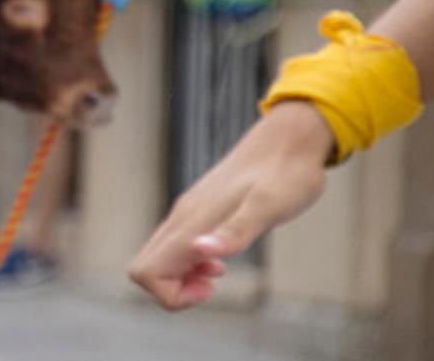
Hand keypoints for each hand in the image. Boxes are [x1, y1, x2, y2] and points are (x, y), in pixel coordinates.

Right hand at [128, 101, 333, 309]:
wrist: (289, 140)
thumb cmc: (287, 174)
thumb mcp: (269, 208)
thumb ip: (234, 231)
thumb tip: (199, 250)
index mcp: (192, 221)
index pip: (147, 271)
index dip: (172, 294)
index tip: (211, 286)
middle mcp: (182, 217)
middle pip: (144, 268)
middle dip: (173, 290)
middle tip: (213, 284)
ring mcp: (188, 213)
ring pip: (159, 258)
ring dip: (182, 278)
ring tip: (218, 274)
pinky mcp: (199, 211)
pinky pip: (175, 247)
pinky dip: (190, 265)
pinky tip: (219, 260)